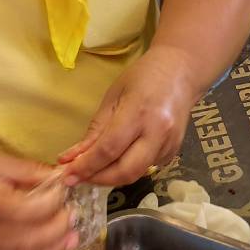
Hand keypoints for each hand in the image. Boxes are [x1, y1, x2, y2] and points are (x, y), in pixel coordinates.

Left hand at [58, 46, 198, 186]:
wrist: (182, 70)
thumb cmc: (144, 76)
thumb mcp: (113, 96)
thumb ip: (94, 130)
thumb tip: (70, 159)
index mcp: (139, 112)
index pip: (108, 149)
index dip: (86, 166)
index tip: (67, 176)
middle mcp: (158, 131)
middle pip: (125, 171)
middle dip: (98, 179)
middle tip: (79, 177)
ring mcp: (170, 143)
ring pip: (136, 174)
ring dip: (112, 177)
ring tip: (95, 170)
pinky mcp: (174, 151)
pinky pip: (147, 168)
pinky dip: (128, 169)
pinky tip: (119, 159)